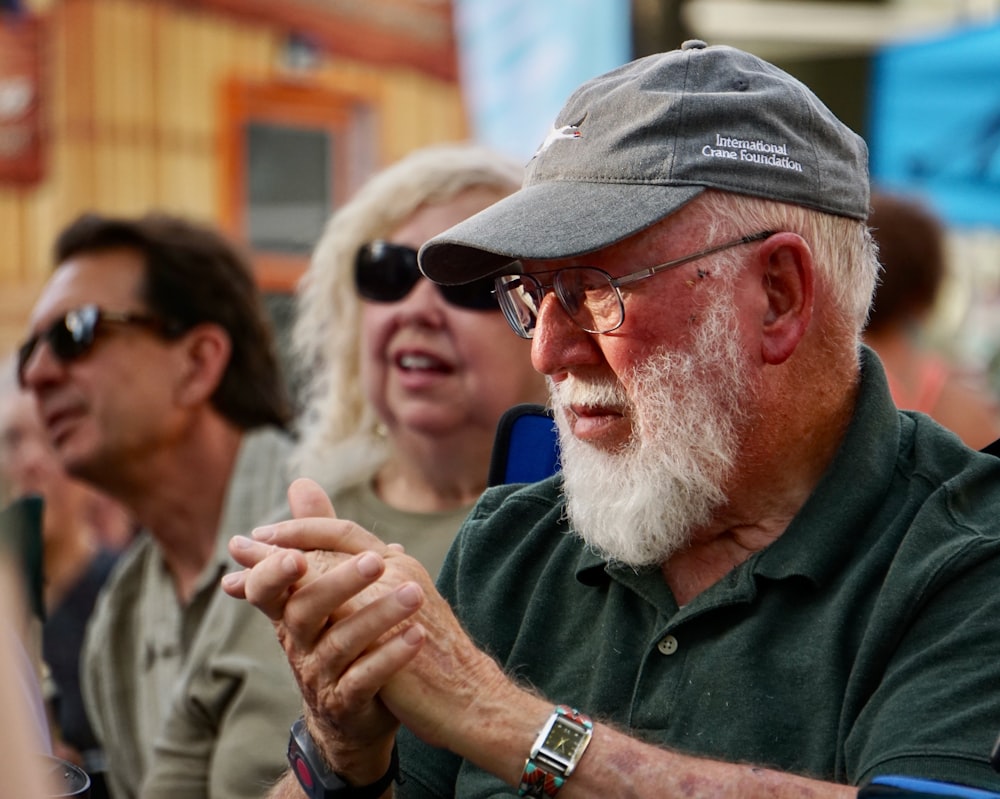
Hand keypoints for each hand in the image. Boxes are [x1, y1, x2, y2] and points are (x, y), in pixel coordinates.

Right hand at [222, 478, 425, 777]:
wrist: (349, 714)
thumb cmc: (335, 635)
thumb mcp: (321, 588)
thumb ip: (315, 536)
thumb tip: (300, 482)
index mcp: (289, 610)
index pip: (266, 589)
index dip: (272, 572)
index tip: (293, 554)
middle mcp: (298, 642)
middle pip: (306, 611)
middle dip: (338, 584)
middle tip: (375, 562)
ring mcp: (320, 675)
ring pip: (341, 644)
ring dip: (378, 616)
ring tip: (415, 593)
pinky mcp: (347, 703)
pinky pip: (366, 679)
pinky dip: (391, 657)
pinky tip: (416, 635)